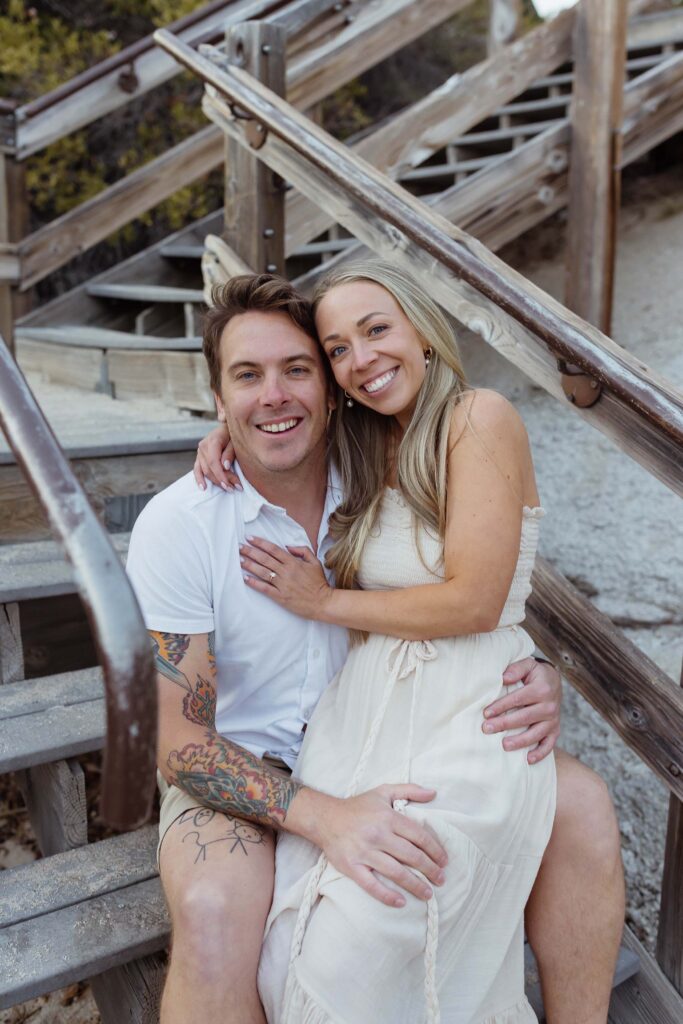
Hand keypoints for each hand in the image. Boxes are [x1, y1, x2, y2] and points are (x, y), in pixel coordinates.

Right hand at [193, 424, 239, 490]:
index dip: (222, 475)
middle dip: (222, 480)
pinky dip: (200, 479)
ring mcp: (200, 452)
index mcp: (213, 440)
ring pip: (205, 471)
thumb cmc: (234, 434)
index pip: (214, 461)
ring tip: (228, 489)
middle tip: (235, 488)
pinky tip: (204, 488)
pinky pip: (197, 470)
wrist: (228, 428)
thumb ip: (230, 453)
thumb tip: (225, 466)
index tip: (231, 485)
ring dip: (216, 482)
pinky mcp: (199, 457)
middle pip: (210, 468)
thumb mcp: (235, 440)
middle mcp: (203, 446)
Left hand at [240, 537, 332, 618]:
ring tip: (239, 560)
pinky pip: (264, 588)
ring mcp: (282, 584)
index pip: (273, 549)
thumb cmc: (319, 582)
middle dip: (250, 551)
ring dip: (249, 565)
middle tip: (239, 546)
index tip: (250, 538)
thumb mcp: (315, 562)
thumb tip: (288, 546)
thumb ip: (302, 551)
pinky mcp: (280, 596)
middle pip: (265, 559)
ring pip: (262, 572)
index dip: (260, 543)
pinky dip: (254, 583)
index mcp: (293, 562)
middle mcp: (286, 572)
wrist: (323, 602)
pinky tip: (245, 578)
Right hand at [308, 784, 447, 907]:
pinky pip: (371, 885)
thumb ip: (409, 790)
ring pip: (395, 872)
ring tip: (428, 894)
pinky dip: (387, 896)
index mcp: (388, 817)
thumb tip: (433, 793)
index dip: (435, 850)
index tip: (444, 861)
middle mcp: (378, 835)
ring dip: (415, 885)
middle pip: (411, 856)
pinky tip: (401, 902)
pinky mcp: (351, 867)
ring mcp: (364, 852)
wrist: (325, 818)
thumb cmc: (357, 806)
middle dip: (430, 869)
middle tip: (441, 880)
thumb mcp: (383, 792)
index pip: (419, 836)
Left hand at [482, 657, 560, 763]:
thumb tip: (503, 678)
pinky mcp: (555, 730)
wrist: (554, 682)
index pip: (518, 699)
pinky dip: (540, 753)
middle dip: (504, 724)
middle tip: (487, 729)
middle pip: (525, 717)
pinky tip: (528, 759)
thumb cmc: (535, 674)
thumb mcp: (528, 665)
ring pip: (536, 733)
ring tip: (504, 745)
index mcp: (542, 689)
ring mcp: (553, 720)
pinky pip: (549, 744)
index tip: (486, 713)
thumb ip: (516, 669)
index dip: (501, 706)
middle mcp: (550, 706)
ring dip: (520, 741)